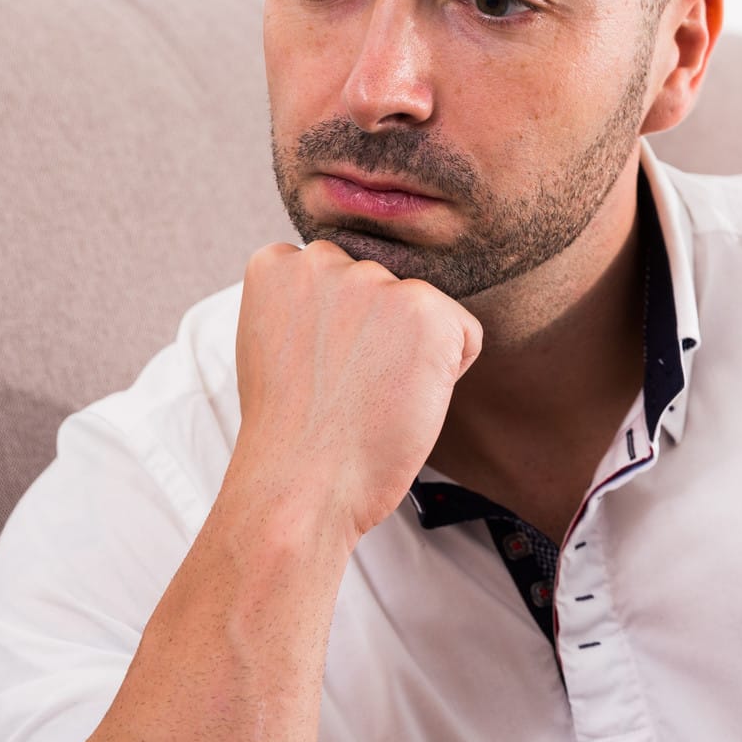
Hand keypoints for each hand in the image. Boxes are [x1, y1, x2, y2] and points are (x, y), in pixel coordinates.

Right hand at [226, 241, 484, 538]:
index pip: (341, 276)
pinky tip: (406, 397)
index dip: (341, 330)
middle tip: (348, 387)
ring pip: (424, 310)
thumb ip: (307, 305)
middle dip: (379, 334)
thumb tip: (354, 298)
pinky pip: (466, 332)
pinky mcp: (426, 309)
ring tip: (373, 393)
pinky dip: (452, 370)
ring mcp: (376, 281)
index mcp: (279, 264)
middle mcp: (325, 259)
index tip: (321, 368)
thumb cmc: (293, 432)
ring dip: (415, 350)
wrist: (302, 481)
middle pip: (385, 289)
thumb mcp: (276, 344)